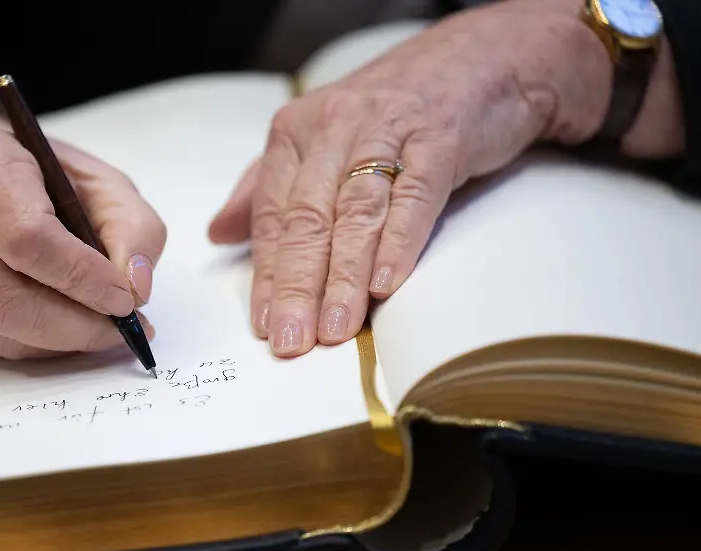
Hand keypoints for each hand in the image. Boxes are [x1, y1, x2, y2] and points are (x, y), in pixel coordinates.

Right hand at [0, 98, 165, 359]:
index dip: (82, 278)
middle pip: (5, 300)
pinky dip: (33, 347)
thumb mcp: (96, 178)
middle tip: (123, 333)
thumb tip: (135, 291)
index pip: (27, 239)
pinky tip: (60, 329)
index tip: (125, 300)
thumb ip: (130, 226)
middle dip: (75, 328)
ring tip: (100, 331)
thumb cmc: (31, 173)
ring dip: (59, 344)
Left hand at [208, 0, 615, 356]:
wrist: (480, 59)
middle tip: (290, 341)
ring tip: (332, 330)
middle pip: (307, 219)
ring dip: (342, 278)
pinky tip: (385, 286)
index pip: (272, 215)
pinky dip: (398, 243)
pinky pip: (414, 197)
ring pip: (354, 214)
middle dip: (296, 287)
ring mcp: (387, 130)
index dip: (267, 275)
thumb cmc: (393, 110)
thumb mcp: (322, 140)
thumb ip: (267, 187)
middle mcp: (334, 127)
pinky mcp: (439, 138)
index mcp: (296, 132)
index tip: (263, 326)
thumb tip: (219, 232)